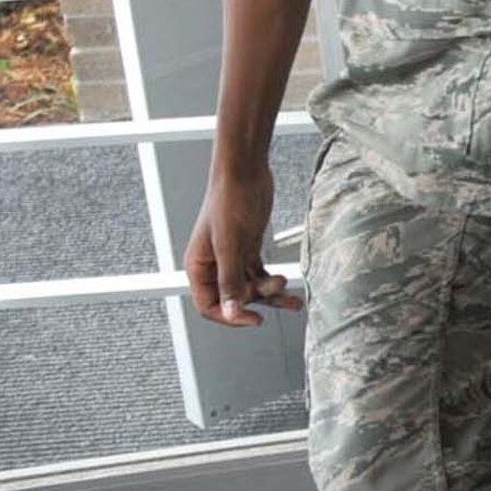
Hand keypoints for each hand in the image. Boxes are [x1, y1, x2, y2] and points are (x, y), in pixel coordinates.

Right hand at [184, 165, 299, 327]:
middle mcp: (214, 265)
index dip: (230, 315)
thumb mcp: (230, 245)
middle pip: (233, 298)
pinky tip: (286, 286)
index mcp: (199, 266)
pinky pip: (259, 274)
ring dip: (269, 294)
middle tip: (279, 294)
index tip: (254, 319)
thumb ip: (231, 280)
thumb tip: (232, 311)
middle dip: (256, 300)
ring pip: (249, 287)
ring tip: (292, 298)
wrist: (246, 171)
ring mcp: (232, 257)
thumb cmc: (229, 200)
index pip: (209, 305)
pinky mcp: (248, 248)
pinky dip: (272, 281)